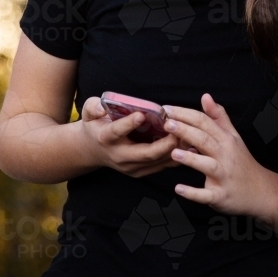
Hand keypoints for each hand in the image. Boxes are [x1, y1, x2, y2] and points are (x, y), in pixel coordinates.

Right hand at [79, 96, 196, 177]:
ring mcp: (131, 167)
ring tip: (188, 137)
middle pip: (144, 154)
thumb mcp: (88, 113)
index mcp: (105, 138)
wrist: (94, 150)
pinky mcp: (141, 171)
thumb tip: (102, 105)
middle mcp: (119, 156)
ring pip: (156, 161)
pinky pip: (161, 166)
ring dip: (173, 151)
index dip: (128, 124)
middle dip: (163, 144)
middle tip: (178, 131)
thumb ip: (93, 106)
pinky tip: (189, 147)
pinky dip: (175, 157)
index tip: (140, 115)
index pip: (116, 132)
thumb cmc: (95, 126)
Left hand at [162, 93, 267, 216]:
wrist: (260, 191)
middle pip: (205, 140)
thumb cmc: (242, 162)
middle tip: (167, 124)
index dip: (186, 114)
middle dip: (186, 131)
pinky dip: (193, 192)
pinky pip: (206, 195)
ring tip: (174, 153)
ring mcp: (223, 176)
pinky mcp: (220, 195)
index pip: (205, 122)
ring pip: (207, 165)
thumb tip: (205, 96)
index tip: (167, 109)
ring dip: (191, 159)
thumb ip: (218, 116)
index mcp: (226, 139)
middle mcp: (225, 156)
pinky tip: (178, 188)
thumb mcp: (233, 137)